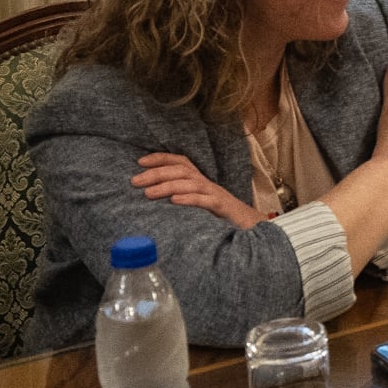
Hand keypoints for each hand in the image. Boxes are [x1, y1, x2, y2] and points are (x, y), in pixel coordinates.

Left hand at [132, 152, 259, 229]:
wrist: (252, 228)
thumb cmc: (221, 219)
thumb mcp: (198, 206)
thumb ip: (181, 200)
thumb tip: (150, 199)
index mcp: (200, 182)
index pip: (181, 162)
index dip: (161, 158)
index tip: (140, 162)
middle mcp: (207, 184)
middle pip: (182, 171)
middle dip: (157, 173)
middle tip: (135, 181)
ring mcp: (216, 195)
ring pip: (191, 183)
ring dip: (167, 186)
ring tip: (148, 193)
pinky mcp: (223, 208)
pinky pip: (205, 201)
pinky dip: (189, 199)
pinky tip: (174, 202)